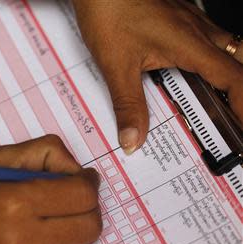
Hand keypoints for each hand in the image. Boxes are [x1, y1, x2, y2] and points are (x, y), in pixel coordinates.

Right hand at [0, 135, 101, 243]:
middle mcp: (21, 240)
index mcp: (13, 202)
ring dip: (74, 226)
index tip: (82, 176)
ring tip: (49, 214)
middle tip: (73, 195)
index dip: (89, 182)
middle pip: (90, 226)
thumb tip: (78, 171)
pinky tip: (30, 234)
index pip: (82, 195)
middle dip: (90, 207)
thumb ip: (43, 153)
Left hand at [73, 0, 242, 153]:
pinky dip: (210, 62)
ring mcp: (190, 22)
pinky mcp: (179, 19)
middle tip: (235, 117)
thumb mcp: (116, 66)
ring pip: (227, 49)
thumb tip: (133, 137)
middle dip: (241, 92)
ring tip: (220, 102)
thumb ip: (127, 105)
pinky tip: (193, 73)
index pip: (234, 79)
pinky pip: (208, 40)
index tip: (242, 129)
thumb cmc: (108, 11)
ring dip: (229, 75)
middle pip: (240, 61)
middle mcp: (197, 31)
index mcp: (190, 44)